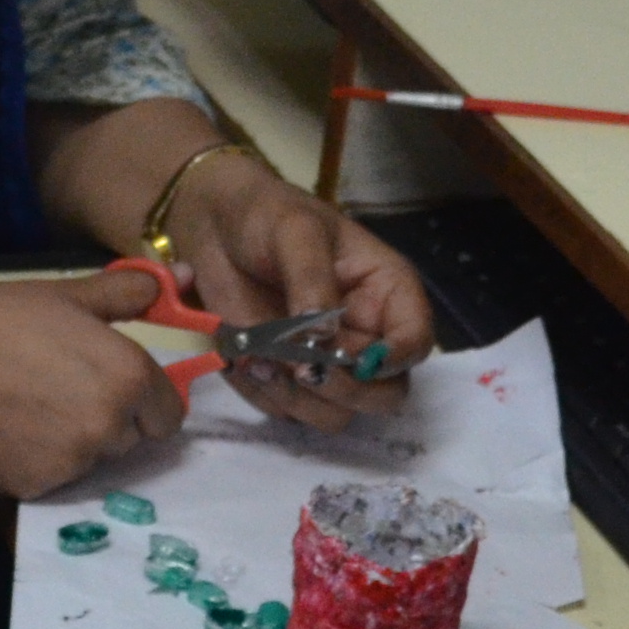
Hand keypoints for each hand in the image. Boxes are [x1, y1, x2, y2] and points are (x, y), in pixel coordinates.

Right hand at [0, 268, 190, 499]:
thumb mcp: (68, 296)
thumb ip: (130, 293)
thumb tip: (180, 278)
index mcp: (129, 376)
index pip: (168, 415)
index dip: (141, 401)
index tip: (106, 386)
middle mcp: (109, 426)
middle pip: (129, 440)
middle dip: (105, 422)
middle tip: (56, 391)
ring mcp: (72, 464)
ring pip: (89, 462)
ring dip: (70, 445)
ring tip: (24, 409)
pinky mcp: (34, 489)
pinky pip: (50, 481)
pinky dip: (33, 463)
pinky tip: (3, 432)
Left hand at [159, 151, 434, 434]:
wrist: (213, 223)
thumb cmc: (267, 215)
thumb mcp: (296, 231)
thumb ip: (312, 281)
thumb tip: (323, 340)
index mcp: (386, 294)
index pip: (415, 343)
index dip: (396, 360)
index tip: (360, 361)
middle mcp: (365, 337)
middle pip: (384, 395)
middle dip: (346, 390)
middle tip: (303, 369)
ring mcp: (325, 364)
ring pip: (334, 413)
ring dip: (297, 396)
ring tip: (258, 356)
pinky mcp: (285, 379)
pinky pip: (284, 409)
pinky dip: (263, 392)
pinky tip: (241, 357)